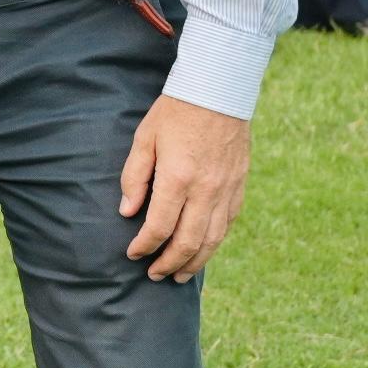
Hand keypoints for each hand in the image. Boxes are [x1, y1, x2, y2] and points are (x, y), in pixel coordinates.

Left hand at [118, 95, 252, 282]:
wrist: (218, 91)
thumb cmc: (175, 112)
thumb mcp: (144, 138)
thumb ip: (134, 177)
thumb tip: (128, 212)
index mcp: (178, 178)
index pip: (159, 227)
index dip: (144, 246)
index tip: (133, 255)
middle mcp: (206, 190)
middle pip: (189, 242)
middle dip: (169, 264)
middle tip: (154, 276)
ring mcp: (227, 190)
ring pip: (213, 239)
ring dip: (195, 262)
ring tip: (179, 275)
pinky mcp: (240, 187)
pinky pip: (227, 224)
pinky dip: (214, 243)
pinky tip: (202, 250)